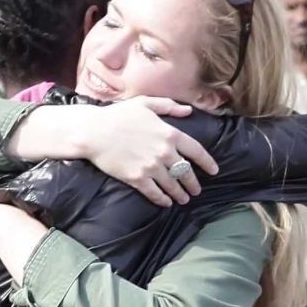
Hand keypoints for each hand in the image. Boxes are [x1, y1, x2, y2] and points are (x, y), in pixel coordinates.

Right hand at [83, 96, 217, 206]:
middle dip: (193, 183)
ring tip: (184, 199)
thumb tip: (188, 110)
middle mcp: (164, 152)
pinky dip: (162, 199)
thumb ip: (168, 106)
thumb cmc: (117, 115)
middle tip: (196, 190)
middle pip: (186, 171)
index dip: (207, 162)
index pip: (196, 151)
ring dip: (180, 194)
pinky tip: (166, 202)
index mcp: (169, 133)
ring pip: (172, 185)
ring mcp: (151, 167)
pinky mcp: (137, 178)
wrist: (93, 132)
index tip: (214, 171)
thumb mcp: (145, 103)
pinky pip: (154, 193)